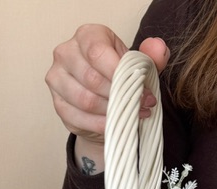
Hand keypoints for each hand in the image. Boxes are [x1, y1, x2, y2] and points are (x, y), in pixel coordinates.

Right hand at [46, 24, 169, 148]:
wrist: (101, 98)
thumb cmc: (117, 75)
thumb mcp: (136, 64)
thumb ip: (150, 57)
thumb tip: (158, 49)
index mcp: (86, 36)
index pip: (98, 53)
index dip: (121, 75)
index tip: (143, 90)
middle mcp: (65, 53)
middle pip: (92, 80)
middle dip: (121, 96)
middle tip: (142, 106)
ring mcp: (57, 79)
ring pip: (85, 101)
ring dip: (112, 111)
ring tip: (132, 115)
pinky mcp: (58, 104)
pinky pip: (79, 118)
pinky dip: (101, 124)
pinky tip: (116, 124)